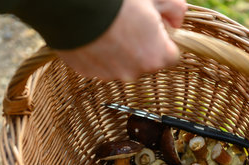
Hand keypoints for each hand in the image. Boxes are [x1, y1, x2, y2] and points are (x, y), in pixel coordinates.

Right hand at [55, 0, 186, 80]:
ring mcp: (108, 74)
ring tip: (108, 26)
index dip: (164, 39)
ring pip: (121, 64)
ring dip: (119, 50)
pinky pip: (99, 63)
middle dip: (141, 45)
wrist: (72, 4)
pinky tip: (93, 33)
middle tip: (128, 22)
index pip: (171, 56)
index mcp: (155, 56)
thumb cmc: (118, 0)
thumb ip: (175, 9)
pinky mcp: (86, 72)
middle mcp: (133, 72)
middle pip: (145, 61)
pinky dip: (98, 52)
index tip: (154, 25)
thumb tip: (176, 21)